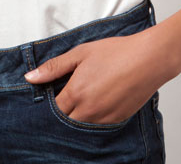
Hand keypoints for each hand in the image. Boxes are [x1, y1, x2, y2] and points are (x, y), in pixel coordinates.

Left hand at [24, 30, 162, 124]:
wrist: (149, 59)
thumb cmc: (116, 52)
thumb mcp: (81, 53)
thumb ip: (55, 66)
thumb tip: (30, 77)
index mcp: (76, 92)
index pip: (52, 109)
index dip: (49, 103)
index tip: (52, 92)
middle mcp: (88, 110)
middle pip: (65, 122)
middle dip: (62, 113)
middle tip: (66, 97)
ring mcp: (103, 118)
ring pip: (81, 127)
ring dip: (77, 117)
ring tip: (83, 99)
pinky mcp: (117, 121)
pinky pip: (98, 128)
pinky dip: (93, 120)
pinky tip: (98, 103)